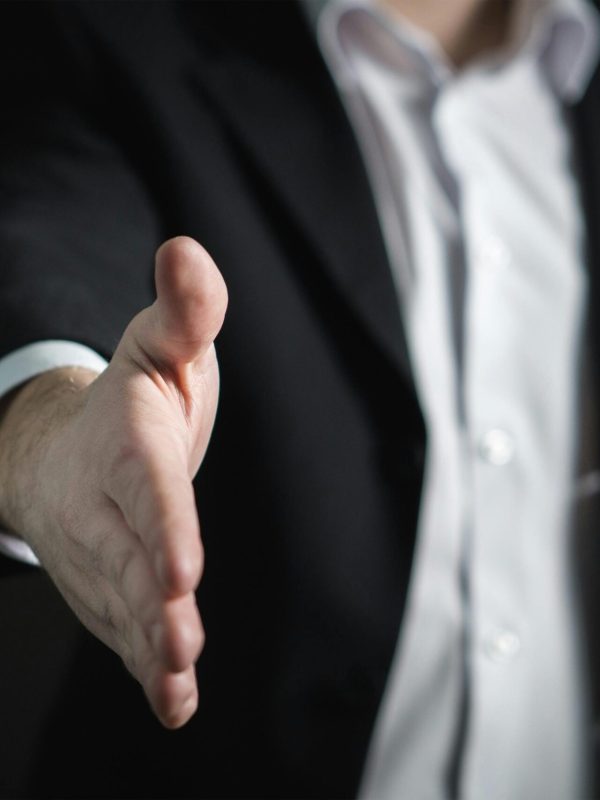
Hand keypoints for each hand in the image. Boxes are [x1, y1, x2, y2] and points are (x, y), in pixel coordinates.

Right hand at [0, 237, 227, 727]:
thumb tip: (186, 248)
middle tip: (177, 639)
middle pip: (130, 557)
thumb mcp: (161, 345)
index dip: (164, 525)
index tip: (181, 568)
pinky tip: (174, 704)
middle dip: (151, 602)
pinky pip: (124, 630)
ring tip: (173, 682)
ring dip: (149, 646)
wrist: (66, 449)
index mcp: (127, 444)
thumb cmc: (132, 398)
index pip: (147, 488)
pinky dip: (147, 668)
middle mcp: (107, 506)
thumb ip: (184, 310)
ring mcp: (104, 553)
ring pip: (124, 604)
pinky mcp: (111, 586)